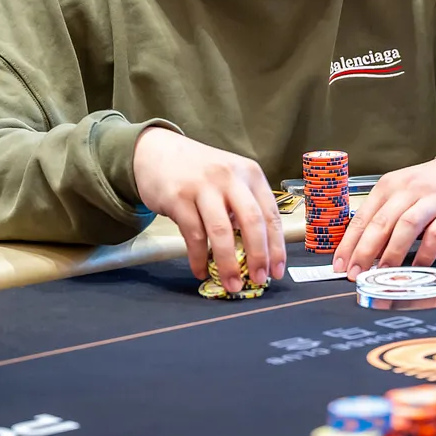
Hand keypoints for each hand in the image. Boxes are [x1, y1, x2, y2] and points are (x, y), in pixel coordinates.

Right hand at [132, 127, 286, 291]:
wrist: (158, 151)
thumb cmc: (200, 171)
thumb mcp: (229, 178)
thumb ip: (243, 206)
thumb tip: (256, 251)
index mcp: (250, 173)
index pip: (270, 214)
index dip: (276, 246)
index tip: (277, 270)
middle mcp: (230, 177)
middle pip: (251, 222)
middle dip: (258, 256)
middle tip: (258, 280)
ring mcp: (203, 186)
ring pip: (222, 232)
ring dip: (228, 264)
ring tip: (231, 284)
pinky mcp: (178, 198)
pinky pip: (193, 235)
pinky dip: (199, 258)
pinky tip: (201, 271)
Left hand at [331, 152, 435, 275]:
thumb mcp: (406, 192)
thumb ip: (387, 216)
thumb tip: (363, 250)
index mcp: (390, 185)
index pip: (363, 216)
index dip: (349, 243)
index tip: (339, 265)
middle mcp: (409, 190)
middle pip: (381, 222)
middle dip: (364, 251)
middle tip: (355, 274)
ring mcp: (433, 200)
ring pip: (406, 226)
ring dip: (392, 253)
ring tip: (382, 273)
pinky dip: (424, 254)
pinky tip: (417, 268)